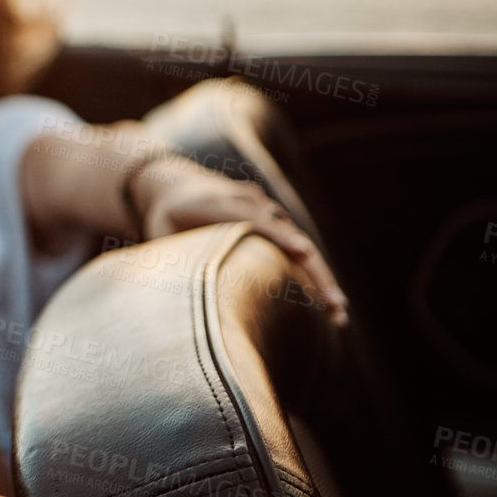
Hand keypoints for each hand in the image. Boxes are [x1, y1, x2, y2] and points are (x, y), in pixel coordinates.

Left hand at [137, 159, 349, 326]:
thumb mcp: (159, 230)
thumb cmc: (164, 216)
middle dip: (313, 270)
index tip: (303, 252)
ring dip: (320, 279)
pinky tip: (327, 306)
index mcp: (220, 202)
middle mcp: (251, 203)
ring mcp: (267, 212)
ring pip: (300, 246)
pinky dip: (312, 275)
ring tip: (338, 314)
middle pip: (289, 237)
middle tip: (335, 305)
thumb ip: (168, 251)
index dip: (278, 235)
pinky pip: (297, 250)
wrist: (175, 182)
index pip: (254, 219)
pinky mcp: (274, 223)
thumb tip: (165, 291)